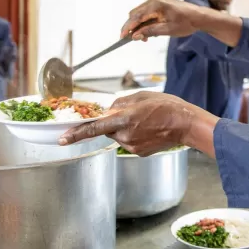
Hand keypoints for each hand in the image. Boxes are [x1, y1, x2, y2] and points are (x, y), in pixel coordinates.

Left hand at [59, 92, 217, 155]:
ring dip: (126, 129)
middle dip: (114, 122)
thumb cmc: (167, 107)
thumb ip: (121, 102)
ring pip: (120, 136)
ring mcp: (132, 146)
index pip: (93, 128)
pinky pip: (130, 142)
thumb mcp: (141, 96)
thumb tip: (110, 109)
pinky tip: (149, 129)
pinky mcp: (139, 152)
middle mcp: (125, 135)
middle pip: (109, 130)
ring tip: (146, 121)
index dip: (75, 134)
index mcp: (123, 119)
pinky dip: (136, 135)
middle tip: (134, 114)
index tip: (62, 139)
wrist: (185, 124)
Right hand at [121, 0, 202, 40]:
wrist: (199, 17)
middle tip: (136, 40)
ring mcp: (157, 1)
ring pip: (141, 14)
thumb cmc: (186, 23)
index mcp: (156, 4)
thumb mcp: (167, 30)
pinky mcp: (159, 4)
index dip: (128, 27)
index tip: (122, 37)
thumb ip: (150, 32)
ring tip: (145, 38)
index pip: (137, 16)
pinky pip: (147, 13)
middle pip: (136, 14)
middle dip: (133, 27)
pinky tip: (150, 31)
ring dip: (140, 26)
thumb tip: (134, 36)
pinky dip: (146, 22)